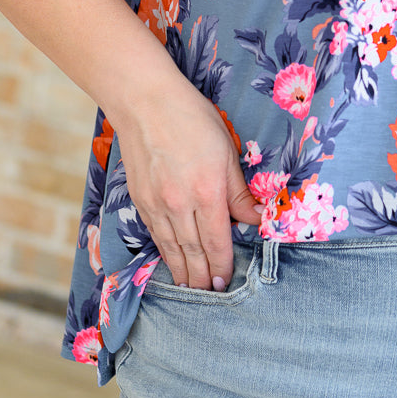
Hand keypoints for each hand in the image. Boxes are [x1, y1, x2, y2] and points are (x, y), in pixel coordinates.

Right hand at [112, 78, 261, 288]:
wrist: (145, 103)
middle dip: (202, 276)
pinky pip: (155, 233)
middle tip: (210, 294)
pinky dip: (164, 251)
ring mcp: (156, 203)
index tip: (226, 281)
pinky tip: (170, 260)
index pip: (217, 241)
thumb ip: (239, 192)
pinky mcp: (140, 199)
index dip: (222, 264)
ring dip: (182, 270)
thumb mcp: (227, 152)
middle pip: (193, 250)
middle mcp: (180, 204)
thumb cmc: (192, 119)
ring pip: (171, 246)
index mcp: (207, 192)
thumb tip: (256, 218)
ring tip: (190, 287)